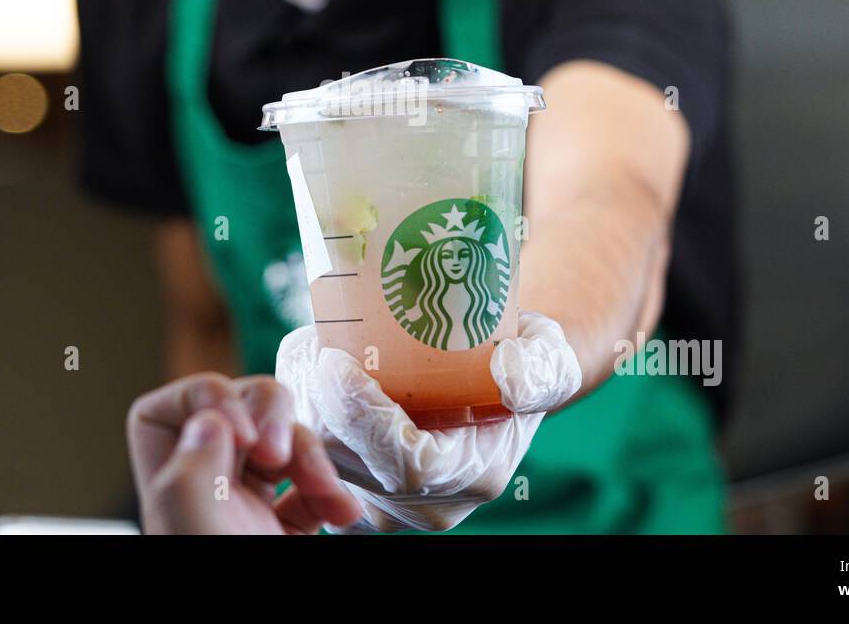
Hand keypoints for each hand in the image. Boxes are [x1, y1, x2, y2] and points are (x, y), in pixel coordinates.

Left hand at [127, 373, 363, 533]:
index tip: (238, 432)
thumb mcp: (194, 525)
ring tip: (324, 488)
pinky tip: (343, 510)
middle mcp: (207, 490)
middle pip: (236, 409)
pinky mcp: (288, 527)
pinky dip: (334, 490)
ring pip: (283, 439)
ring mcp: (248, 506)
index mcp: (173, 486)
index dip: (205, 398)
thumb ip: (191, 469)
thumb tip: (211, 420)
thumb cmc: (226, 588)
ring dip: (311, 453)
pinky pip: (314, 484)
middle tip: (278, 455)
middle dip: (273, 418)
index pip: (164, 410)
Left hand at [276, 310, 581, 531]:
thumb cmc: (522, 362)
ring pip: (319, 458)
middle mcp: (424, 502)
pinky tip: (311, 369)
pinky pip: (308, 455)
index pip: (404, 464)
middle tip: (314, 345)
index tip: (335, 361)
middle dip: (320, 403)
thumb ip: (537, 368)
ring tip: (316, 347)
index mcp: (472, 475)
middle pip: (349, 463)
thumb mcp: (547, 355)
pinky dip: (302, 410)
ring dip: (305, 401)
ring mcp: (382, 501)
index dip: (362, 417)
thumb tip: (506, 374)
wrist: (499, 380)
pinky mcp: (351, 486)